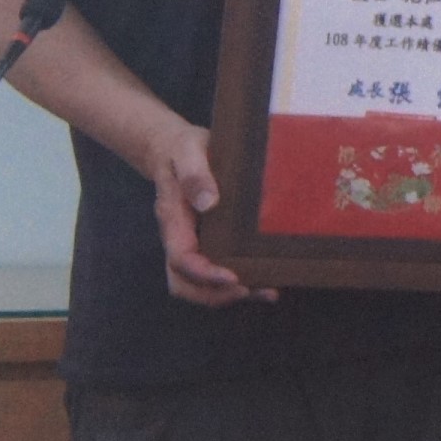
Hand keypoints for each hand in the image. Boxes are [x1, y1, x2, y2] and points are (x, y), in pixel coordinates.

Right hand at [145, 122, 268, 306]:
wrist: (174, 146)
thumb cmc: (182, 148)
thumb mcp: (188, 151)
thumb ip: (195, 174)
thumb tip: (209, 203)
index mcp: (173, 219)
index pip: (181, 258)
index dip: (204, 273)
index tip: (232, 277)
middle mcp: (179, 237)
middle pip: (184, 282)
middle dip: (215, 294)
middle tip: (252, 291)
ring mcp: (191, 241)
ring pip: (197, 283)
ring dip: (227, 294)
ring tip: (267, 292)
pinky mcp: (207, 239)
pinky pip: (213, 268)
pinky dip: (235, 282)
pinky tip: (265, 279)